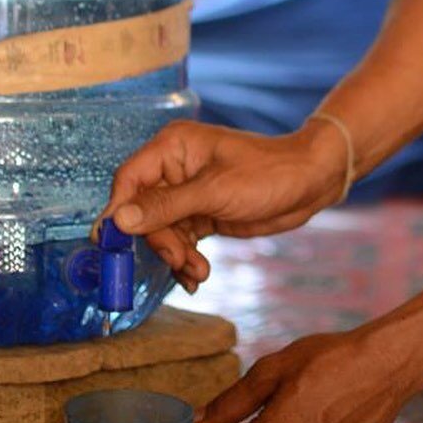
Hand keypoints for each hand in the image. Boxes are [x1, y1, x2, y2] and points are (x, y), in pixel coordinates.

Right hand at [94, 119, 346, 292]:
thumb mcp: (215, 191)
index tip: (112, 245)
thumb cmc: (268, 173)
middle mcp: (175, 168)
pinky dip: (186, 259)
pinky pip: (181, 240)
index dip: (119, 212)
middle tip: (179, 260)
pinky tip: (197, 276)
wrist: (310, 183)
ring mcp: (189, 193)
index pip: (129, 180)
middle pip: (143, 212)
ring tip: (198, 272)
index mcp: (173, 147)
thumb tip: (119, 220)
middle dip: (159, 241)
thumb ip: (166, 206)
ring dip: (176, 255)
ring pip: (162, 231)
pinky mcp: (202, 213)